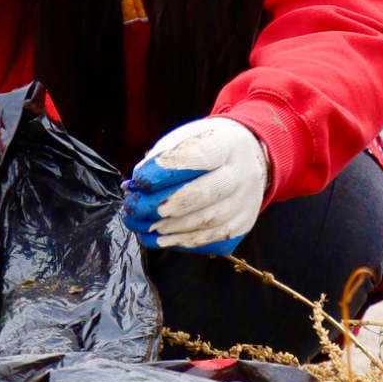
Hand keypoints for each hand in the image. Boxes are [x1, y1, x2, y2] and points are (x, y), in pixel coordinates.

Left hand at [122, 117, 268, 254]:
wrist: (245, 158)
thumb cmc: (204, 148)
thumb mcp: (185, 140)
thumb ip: (160, 160)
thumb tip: (134, 187)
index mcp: (229, 144)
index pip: (199, 156)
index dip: (167, 170)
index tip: (139, 180)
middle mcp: (245, 173)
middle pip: (205, 193)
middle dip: (165, 204)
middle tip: (137, 209)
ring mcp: (248, 201)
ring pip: (209, 221)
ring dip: (171, 228)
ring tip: (145, 227)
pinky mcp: (244, 223)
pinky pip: (213, 239)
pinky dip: (184, 241)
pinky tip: (163, 240)